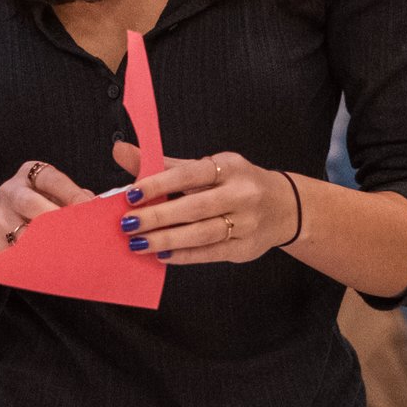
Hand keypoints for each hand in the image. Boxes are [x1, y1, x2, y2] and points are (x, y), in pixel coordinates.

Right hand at [0, 159, 90, 253]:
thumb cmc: (39, 205)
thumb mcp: (54, 194)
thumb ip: (75, 199)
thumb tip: (97, 210)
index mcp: (29, 174)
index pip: (53, 179)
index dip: (74, 194)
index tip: (92, 209)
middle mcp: (11, 192)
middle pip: (31, 203)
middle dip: (57, 219)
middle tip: (79, 232)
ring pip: (24, 233)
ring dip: (50, 244)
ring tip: (72, 252)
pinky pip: (18, 254)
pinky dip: (38, 259)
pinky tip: (54, 264)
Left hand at [111, 141, 297, 264]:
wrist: (285, 207)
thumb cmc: (237, 183)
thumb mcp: (208, 167)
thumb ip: (164, 163)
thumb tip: (121, 151)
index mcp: (230, 168)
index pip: (190, 174)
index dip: (160, 183)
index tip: (132, 194)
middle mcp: (241, 194)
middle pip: (195, 208)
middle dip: (158, 217)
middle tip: (128, 224)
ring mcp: (246, 223)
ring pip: (202, 234)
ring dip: (167, 240)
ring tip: (138, 243)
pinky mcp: (245, 248)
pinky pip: (210, 253)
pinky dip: (184, 255)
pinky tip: (161, 255)